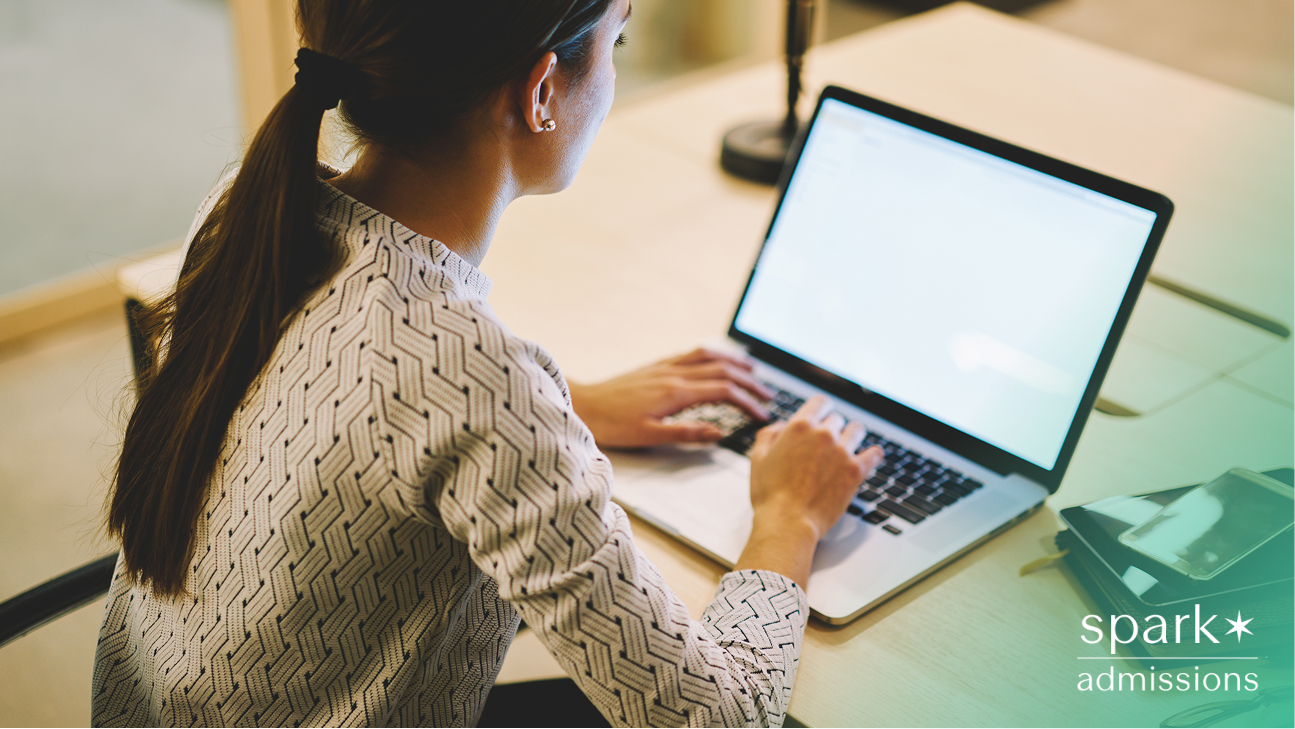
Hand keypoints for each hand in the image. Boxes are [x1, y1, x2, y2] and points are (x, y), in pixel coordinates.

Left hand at [567, 348, 773, 447]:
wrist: (582, 404)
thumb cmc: (611, 424)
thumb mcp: (649, 436)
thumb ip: (686, 433)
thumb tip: (718, 434)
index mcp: (675, 392)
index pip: (723, 392)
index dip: (747, 402)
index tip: (762, 415)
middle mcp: (673, 374)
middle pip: (722, 370)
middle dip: (749, 381)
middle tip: (767, 395)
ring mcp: (664, 367)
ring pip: (708, 357)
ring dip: (734, 362)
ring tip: (752, 371)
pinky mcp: (655, 366)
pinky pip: (691, 354)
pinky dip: (712, 355)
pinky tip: (715, 360)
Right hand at [735, 396, 884, 588]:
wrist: (788, 522)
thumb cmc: (770, 495)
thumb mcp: (757, 459)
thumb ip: (768, 435)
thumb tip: (779, 426)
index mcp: (799, 427)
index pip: (820, 402)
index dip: (821, 408)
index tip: (823, 413)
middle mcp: (823, 434)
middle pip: (837, 419)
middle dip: (832, 428)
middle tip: (828, 442)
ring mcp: (842, 452)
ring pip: (856, 431)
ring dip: (852, 436)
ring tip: (848, 446)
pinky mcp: (856, 471)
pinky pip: (874, 454)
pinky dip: (873, 453)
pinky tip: (871, 455)